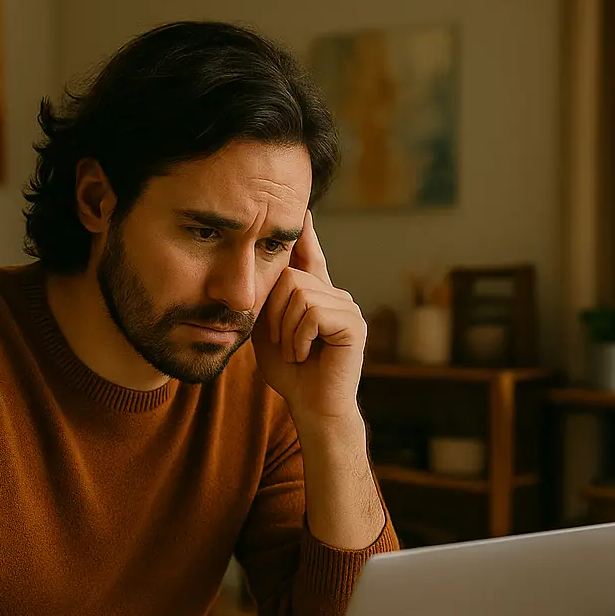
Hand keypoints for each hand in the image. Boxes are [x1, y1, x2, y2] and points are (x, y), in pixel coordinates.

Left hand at [252, 209, 366, 421]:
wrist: (311, 407)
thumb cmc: (290, 373)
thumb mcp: (269, 330)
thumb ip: (269, 301)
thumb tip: (260, 266)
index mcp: (317, 295)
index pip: (309, 255)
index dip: (305, 233)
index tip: (302, 208)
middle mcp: (336, 295)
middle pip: (290, 277)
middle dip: (274, 314)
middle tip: (283, 343)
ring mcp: (348, 307)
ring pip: (299, 295)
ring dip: (286, 330)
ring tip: (296, 351)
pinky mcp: (354, 323)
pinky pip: (312, 313)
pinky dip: (299, 338)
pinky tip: (306, 355)